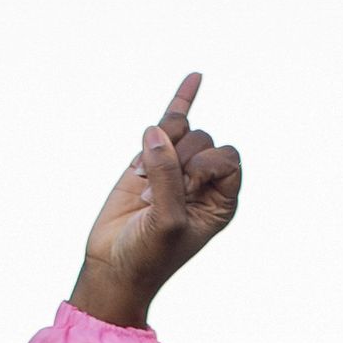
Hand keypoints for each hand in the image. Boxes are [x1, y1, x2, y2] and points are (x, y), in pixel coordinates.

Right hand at [72, 74, 243, 329]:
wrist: (113, 265)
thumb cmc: (148, 255)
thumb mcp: (166, 221)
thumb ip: (167, 177)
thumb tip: (157, 131)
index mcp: (221, 201)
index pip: (229, 159)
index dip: (206, 164)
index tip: (185, 186)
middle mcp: (203, 181)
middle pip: (204, 141)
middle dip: (179, 162)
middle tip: (156, 197)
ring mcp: (176, 167)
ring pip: (181, 131)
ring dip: (160, 152)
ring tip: (145, 187)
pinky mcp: (150, 158)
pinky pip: (171, 121)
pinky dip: (182, 99)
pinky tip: (197, 77)